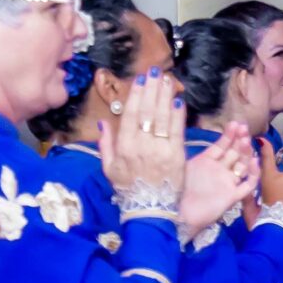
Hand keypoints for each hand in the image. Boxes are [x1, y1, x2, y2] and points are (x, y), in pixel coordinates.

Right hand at [97, 73, 188, 200]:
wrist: (149, 210)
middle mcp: (141, 145)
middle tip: (156, 72)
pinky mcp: (176, 157)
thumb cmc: (128, 189)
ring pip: (163, 118)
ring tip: (167, 80)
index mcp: (124, 146)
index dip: (137, 95)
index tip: (141, 80)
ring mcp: (160, 150)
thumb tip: (104, 122)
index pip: (131, 114)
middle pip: (148, 111)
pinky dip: (178, 116)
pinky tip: (178, 102)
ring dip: (165, 97)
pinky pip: (177, 132)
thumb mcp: (109, 168)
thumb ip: (105, 144)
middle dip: (152, 89)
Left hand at [180, 126, 258, 234]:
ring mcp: (228, 183)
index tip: (235, 123)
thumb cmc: (179, 190)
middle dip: (240, 140)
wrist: (182, 214)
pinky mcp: (234, 196)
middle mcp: (220, 171)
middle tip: (244, 129)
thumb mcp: (185, 164)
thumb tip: (187, 129)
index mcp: (207, 162)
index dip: (229, 135)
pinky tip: (254, 162)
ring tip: (247, 141)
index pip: (221, 145)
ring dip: (246, 153)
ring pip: (242, 165)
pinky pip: (248, 184)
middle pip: (234, 153)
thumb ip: (191, 149)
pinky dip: (253, 174)